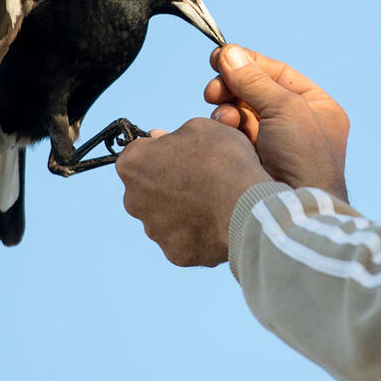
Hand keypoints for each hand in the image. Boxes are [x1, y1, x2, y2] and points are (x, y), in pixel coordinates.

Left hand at [116, 118, 270, 266]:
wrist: (247, 207)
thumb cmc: (224, 161)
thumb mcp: (201, 127)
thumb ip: (175, 134)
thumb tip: (163, 140)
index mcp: (133, 164)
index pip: (139, 152)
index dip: (162, 150)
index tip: (181, 152)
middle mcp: (133, 200)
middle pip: (147, 188)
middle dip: (167, 182)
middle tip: (200, 178)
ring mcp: (153, 230)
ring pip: (164, 216)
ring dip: (181, 209)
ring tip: (213, 201)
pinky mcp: (173, 253)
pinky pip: (182, 239)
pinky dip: (195, 232)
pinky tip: (216, 222)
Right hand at [204, 44, 349, 201]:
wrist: (295, 212)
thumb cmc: (304, 159)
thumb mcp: (285, 109)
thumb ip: (254, 80)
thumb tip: (229, 53)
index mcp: (316, 107)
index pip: (277, 74)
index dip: (248, 63)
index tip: (219, 56)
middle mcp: (298, 124)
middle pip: (255, 92)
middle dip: (232, 88)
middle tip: (212, 91)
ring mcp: (275, 145)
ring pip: (241, 114)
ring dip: (227, 111)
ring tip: (223, 119)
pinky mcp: (254, 162)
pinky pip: (234, 137)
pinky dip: (225, 131)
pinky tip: (221, 132)